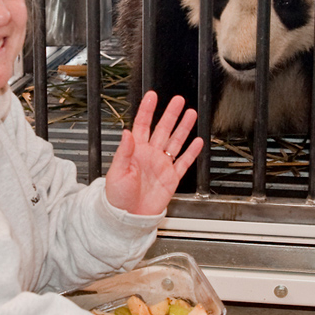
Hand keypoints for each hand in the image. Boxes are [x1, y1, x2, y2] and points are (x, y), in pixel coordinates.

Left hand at [103, 91, 204, 214]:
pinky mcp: (171, 178)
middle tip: (178, 100)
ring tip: (191, 114)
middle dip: (171, 114)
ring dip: (183, 128)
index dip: (147, 110)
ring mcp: (161, 165)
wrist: (128, 218)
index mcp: (135, 151)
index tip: (152, 96)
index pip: (142, 125)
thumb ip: (124, 151)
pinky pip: (183, 162)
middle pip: (163, 129)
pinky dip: (191, 152)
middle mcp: (150, 155)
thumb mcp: (117, 172)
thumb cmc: (117, 197)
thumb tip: (126, 132)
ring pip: (175, 142)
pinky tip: (197, 142)